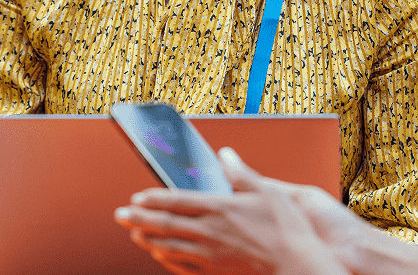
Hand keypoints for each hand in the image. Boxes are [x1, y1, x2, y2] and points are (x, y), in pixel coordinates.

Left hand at [114, 147, 351, 274]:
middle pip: (165, 225)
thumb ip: (242, 174)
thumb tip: (226, 154)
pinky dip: (167, 260)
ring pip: (169, 247)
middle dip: (139, 219)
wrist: (297, 268)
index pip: (177, 201)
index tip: (136, 197)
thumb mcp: (267, 194)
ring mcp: (211, 256)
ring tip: (134, 234)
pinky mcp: (216, 273)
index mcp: (220, 209)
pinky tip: (160, 256)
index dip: (153, 199)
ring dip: (148, 240)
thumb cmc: (287, 232)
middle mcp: (210, 233)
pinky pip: (183, 267)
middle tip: (120, 215)